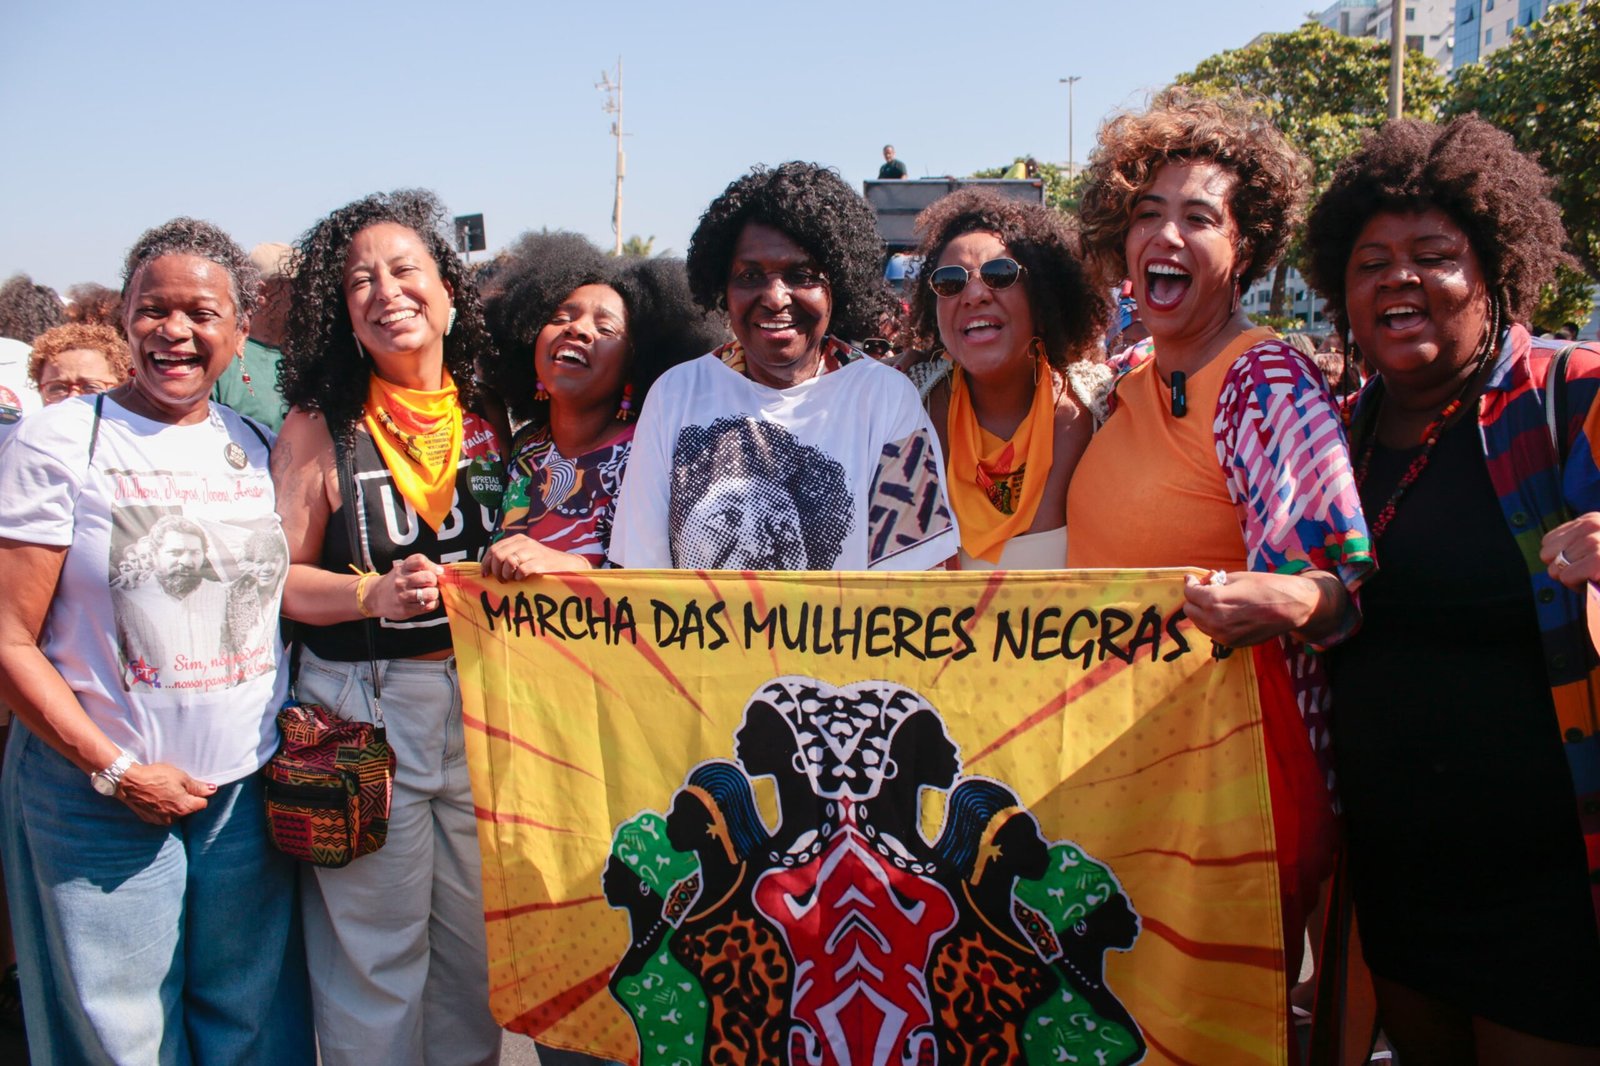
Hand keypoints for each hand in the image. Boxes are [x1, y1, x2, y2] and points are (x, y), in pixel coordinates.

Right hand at [117, 761, 213, 824]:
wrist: (129, 782)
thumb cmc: (156, 777)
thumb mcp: (181, 777)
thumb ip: (197, 787)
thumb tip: (212, 790)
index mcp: (184, 807)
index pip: (202, 804)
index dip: (199, 794)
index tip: (192, 787)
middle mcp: (173, 818)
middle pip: (188, 810)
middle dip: (186, 800)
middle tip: (176, 787)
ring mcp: (160, 820)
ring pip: (175, 813)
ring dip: (174, 805)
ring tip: (165, 792)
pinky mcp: (150, 820)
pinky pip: (163, 815)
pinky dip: (162, 808)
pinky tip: (156, 798)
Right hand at [371, 554, 445, 618]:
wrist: (375, 598)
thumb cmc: (396, 582)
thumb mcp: (404, 569)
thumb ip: (422, 567)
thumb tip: (442, 571)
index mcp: (402, 568)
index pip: (420, 560)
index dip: (433, 566)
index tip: (436, 571)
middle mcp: (401, 581)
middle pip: (429, 577)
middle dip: (434, 581)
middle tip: (430, 584)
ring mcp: (403, 596)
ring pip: (431, 593)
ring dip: (434, 593)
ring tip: (428, 593)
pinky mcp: (406, 609)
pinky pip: (428, 606)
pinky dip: (432, 603)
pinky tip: (427, 601)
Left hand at [481, 534, 592, 580]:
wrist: (567, 565)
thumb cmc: (542, 563)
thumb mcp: (525, 554)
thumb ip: (509, 556)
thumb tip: (488, 567)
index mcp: (518, 539)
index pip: (494, 548)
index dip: (486, 562)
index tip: (486, 574)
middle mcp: (524, 543)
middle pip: (499, 555)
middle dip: (496, 570)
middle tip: (501, 580)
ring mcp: (533, 552)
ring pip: (508, 561)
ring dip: (506, 574)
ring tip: (511, 580)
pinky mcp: (540, 563)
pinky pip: (522, 570)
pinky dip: (518, 577)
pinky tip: (522, 579)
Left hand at [1183, 569, 1343, 647]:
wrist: (1291, 608)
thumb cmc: (1266, 586)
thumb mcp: (1237, 577)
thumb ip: (1214, 582)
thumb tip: (1201, 583)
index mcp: (1214, 601)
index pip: (1189, 593)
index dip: (1191, 583)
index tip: (1193, 578)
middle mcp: (1215, 622)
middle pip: (1190, 610)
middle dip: (1195, 598)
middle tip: (1207, 588)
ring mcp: (1223, 636)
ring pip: (1199, 623)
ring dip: (1202, 611)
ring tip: (1218, 601)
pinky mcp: (1232, 644)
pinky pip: (1213, 632)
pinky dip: (1214, 622)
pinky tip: (1227, 613)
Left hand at [1541, 513, 1599, 588]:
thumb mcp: (1596, 543)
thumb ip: (1576, 543)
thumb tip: (1547, 555)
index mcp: (1591, 519)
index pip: (1548, 541)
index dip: (1560, 558)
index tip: (1582, 564)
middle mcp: (1592, 525)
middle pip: (1547, 554)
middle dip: (1564, 569)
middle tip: (1586, 574)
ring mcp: (1595, 541)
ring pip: (1555, 569)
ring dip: (1573, 579)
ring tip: (1593, 577)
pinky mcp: (1598, 560)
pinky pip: (1566, 577)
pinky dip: (1577, 586)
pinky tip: (1595, 583)